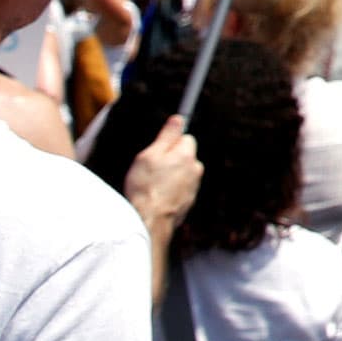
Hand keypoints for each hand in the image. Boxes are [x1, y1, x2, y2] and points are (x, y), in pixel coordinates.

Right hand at [124, 115, 202, 231]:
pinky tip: (156, 196)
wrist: (149, 221)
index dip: (170, 143)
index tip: (157, 150)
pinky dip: (170, 190)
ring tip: (152, 185)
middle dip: (170, 160)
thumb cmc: (146, 188)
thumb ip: (167, 136)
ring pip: (182, 173)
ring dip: (170, 176)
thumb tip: (178, 119)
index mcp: (187, 155)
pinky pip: (179, 189)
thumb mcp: (149, 155)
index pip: (186, 138)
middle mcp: (195, 169)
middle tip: (151, 169)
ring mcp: (194, 187)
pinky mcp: (188, 202)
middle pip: (185, 156)